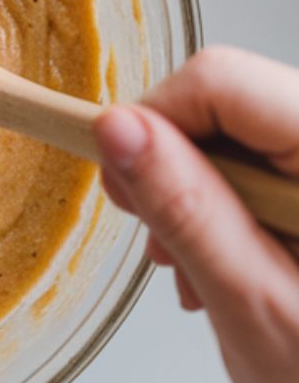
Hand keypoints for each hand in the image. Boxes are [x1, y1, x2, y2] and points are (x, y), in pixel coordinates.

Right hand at [95, 46, 298, 382]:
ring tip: (200, 269)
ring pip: (239, 130)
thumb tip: (117, 128)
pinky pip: (264, 160)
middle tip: (163, 242)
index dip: (154, 121)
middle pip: (230, 100)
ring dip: (196, 192)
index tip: (124, 180)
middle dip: (173, 166)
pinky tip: (229, 259)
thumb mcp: (250, 301)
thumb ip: (183, 206)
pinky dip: (227, 204)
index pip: (221, 81)